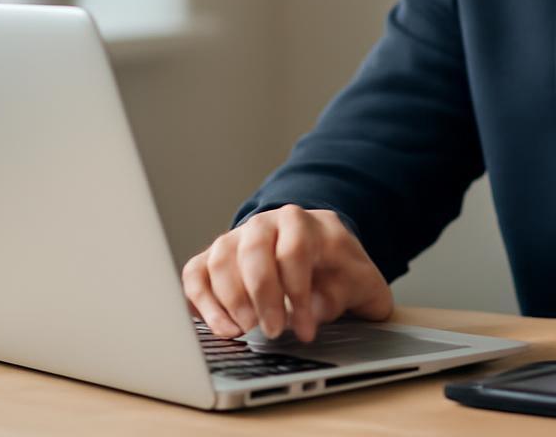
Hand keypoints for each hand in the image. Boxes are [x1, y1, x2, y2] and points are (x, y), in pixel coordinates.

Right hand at [181, 205, 392, 341]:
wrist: (320, 254)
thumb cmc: (340, 271)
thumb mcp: (359, 283)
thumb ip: (345, 295)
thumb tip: (313, 312)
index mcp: (306, 224)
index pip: (295, 249)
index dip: (297, 292)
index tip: (304, 329)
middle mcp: (267, 223)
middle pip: (253, 249)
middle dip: (260, 295)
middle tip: (270, 331)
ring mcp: (237, 237)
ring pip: (221, 259)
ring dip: (230, 300)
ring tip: (246, 330)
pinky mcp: (214, 257)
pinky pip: (196, 273)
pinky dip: (203, 303)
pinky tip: (223, 328)